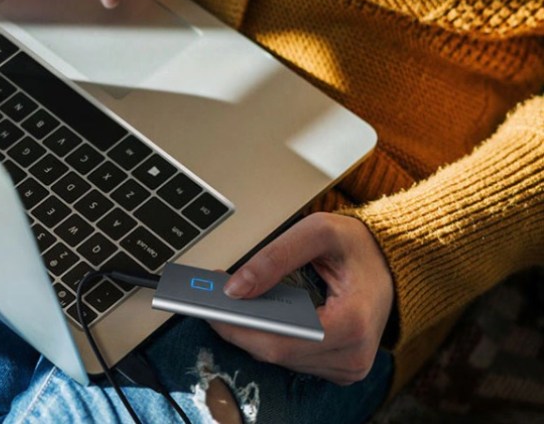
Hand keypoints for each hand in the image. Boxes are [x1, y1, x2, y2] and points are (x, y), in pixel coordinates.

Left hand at [211, 213, 393, 384]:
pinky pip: (292, 358)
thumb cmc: (358, 247)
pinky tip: (252, 316)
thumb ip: (274, 258)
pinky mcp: (338, 368)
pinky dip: (269, 337)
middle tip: (209, 300)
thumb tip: (235, 288)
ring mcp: (347, 367)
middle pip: (276, 353)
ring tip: (229, 305)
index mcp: (352, 324)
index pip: (280, 342)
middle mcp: (353, 356)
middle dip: (239, 327)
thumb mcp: (317, 232)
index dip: (239, 328)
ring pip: (280, 359)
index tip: (210, 309)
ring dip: (251, 333)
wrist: (389, 261)